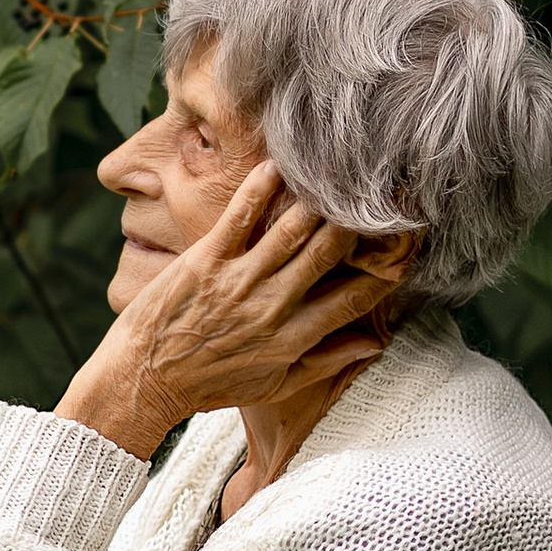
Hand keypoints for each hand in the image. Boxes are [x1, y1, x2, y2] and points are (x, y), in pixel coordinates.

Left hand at [56, 171, 411, 459]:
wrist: (144, 380)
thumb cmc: (209, 385)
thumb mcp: (273, 386)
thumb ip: (325, 363)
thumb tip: (374, 346)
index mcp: (293, 338)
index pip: (354, 298)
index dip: (387, 269)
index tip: (408, 244)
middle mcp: (272, 307)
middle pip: (330, 255)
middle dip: (361, 222)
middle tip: (385, 190)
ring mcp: (238, 281)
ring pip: (292, 232)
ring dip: (319, 200)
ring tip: (341, 171)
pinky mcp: (205, 261)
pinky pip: (240, 217)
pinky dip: (261, 188)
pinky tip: (281, 164)